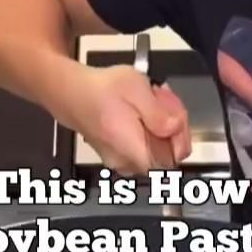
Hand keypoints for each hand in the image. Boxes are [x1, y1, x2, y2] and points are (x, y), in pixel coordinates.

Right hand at [61, 64, 190, 173]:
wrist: (71, 93)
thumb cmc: (101, 89)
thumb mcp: (135, 88)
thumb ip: (158, 112)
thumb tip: (174, 129)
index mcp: (134, 150)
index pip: (174, 158)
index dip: (180, 136)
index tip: (173, 113)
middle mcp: (128, 164)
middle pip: (168, 154)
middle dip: (172, 127)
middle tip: (163, 100)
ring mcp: (123, 163)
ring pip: (157, 150)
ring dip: (161, 126)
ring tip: (152, 101)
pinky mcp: (119, 157)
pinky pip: (144, 148)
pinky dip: (149, 130)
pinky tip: (142, 110)